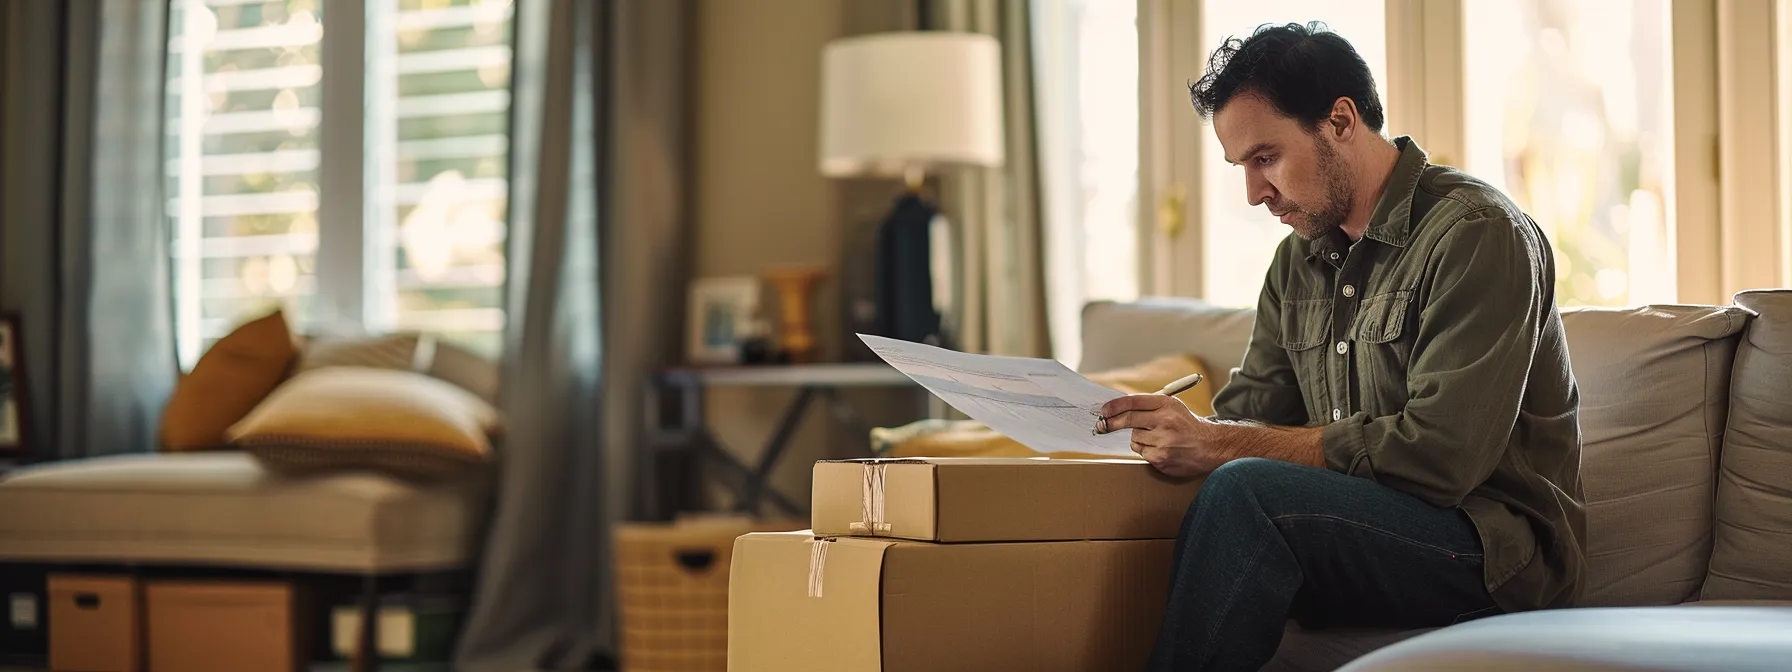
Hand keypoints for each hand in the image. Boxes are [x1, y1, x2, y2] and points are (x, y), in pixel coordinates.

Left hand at [1094, 394, 1229, 476]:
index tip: (1103, 410)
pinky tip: (1160, 449)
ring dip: (1137, 439)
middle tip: (1103, 425)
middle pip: (1128, 421)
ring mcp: (1164, 442)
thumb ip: (1148, 405)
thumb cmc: (1187, 424)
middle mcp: (1165, 422)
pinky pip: (1142, 453)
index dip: (1114, 406)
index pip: (1133, 402)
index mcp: (1167, 405)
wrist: (1210, 446)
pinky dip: (1146, 451)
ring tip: (1154, 438)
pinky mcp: (1162, 459)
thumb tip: (1118, 407)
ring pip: (1134, 439)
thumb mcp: (1172, 407)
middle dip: (1112, 423)